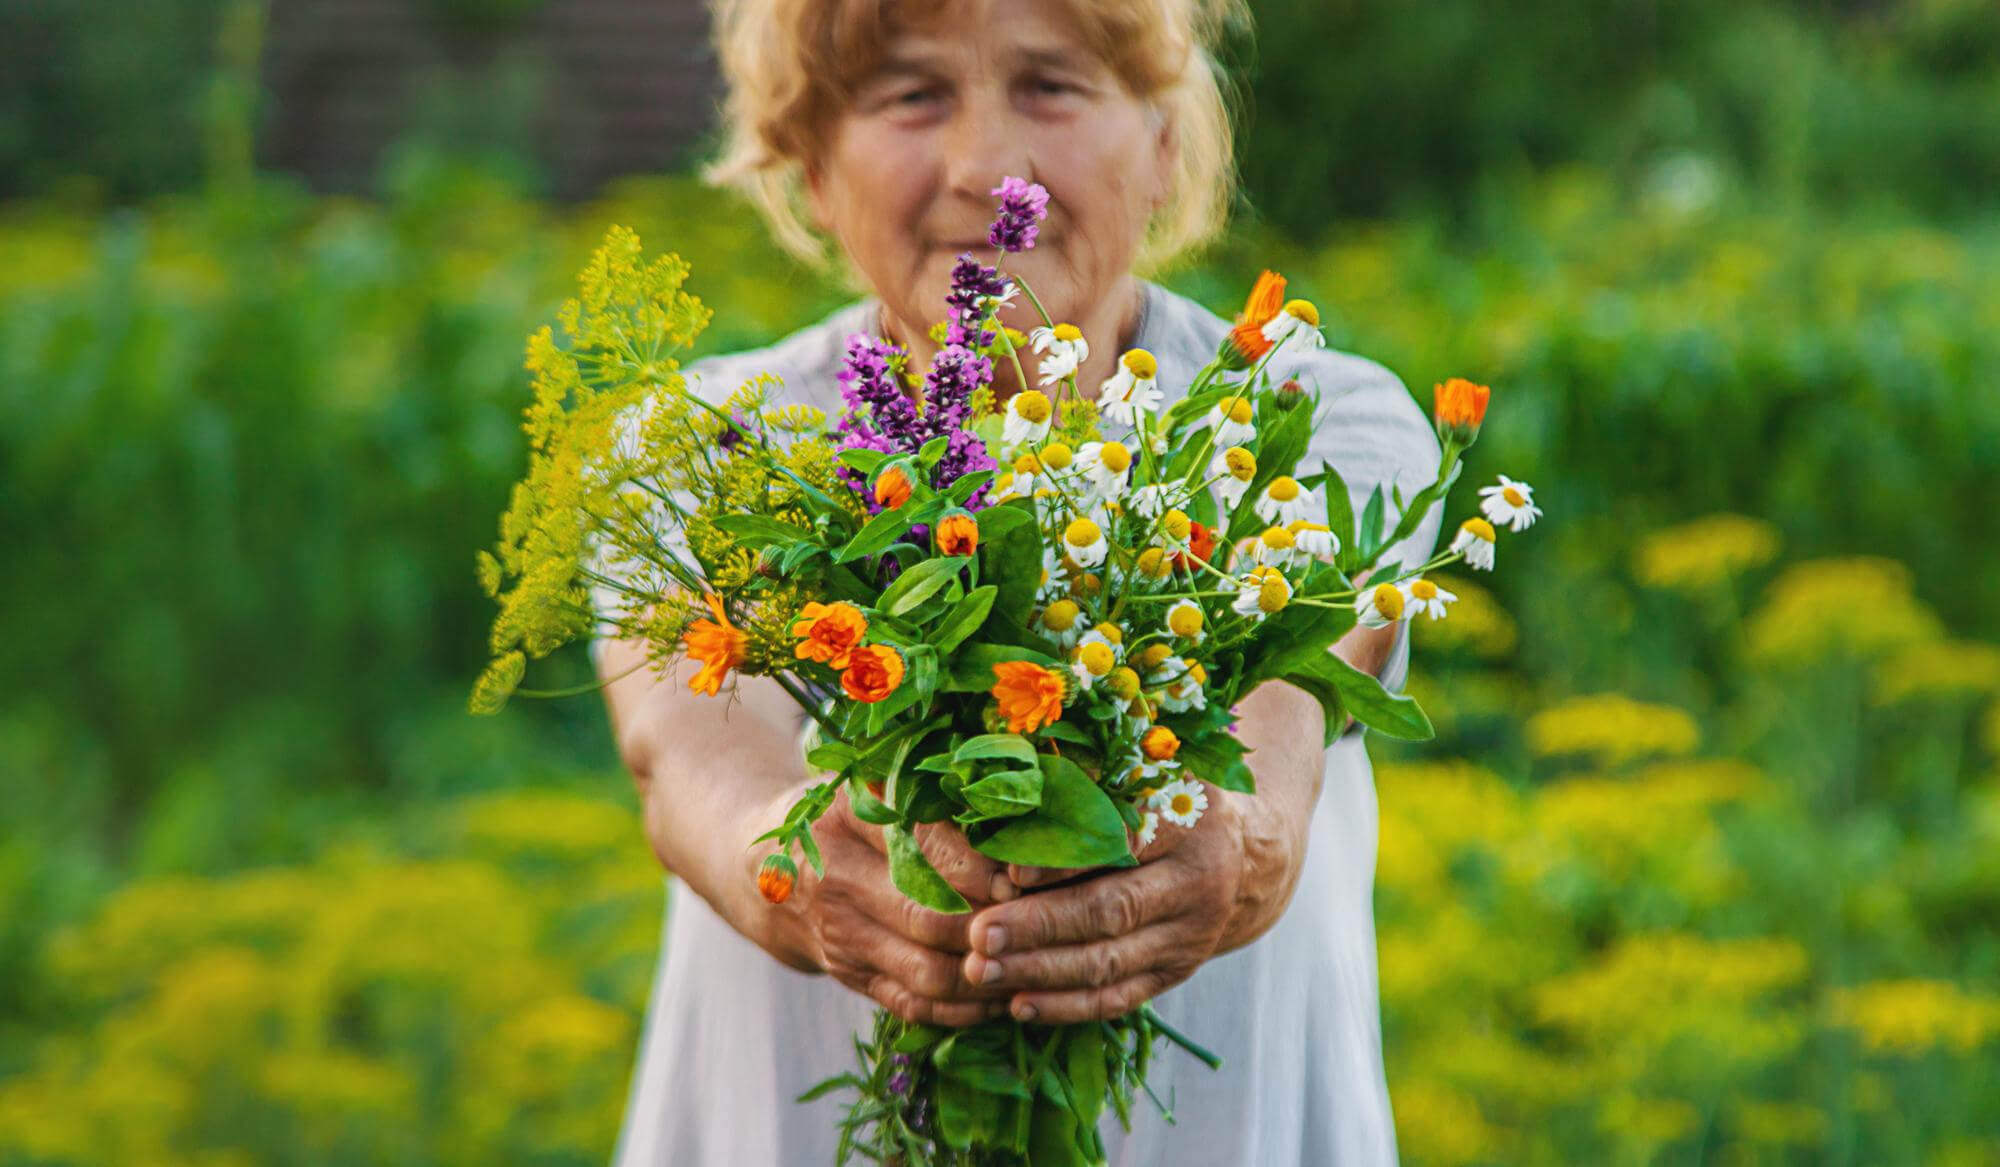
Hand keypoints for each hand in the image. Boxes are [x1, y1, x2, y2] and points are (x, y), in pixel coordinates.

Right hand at [766, 789, 1020, 1026]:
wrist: (765, 867)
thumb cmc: (846, 816)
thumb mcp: (875, 787)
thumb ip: (934, 800)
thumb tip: (1018, 822)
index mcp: (849, 818)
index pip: (923, 847)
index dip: (979, 868)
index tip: (1022, 876)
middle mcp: (838, 879)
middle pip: (930, 916)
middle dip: (992, 926)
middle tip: (1038, 923)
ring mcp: (841, 935)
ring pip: (928, 972)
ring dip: (985, 975)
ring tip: (1031, 962)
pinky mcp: (849, 975)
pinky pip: (914, 1005)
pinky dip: (963, 1008)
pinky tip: (1000, 993)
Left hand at [958, 786, 1264, 1023]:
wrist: (1243, 858)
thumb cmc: (1166, 803)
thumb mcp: (1145, 775)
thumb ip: (1091, 779)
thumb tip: (1011, 780)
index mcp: (1187, 822)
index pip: (1124, 845)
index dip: (1067, 863)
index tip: (1010, 875)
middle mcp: (1195, 883)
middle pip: (1112, 911)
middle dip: (1040, 926)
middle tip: (979, 935)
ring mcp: (1189, 936)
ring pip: (1110, 962)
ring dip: (1041, 972)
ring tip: (982, 972)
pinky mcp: (1176, 973)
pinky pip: (1118, 998)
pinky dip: (1067, 1006)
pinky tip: (1017, 1006)